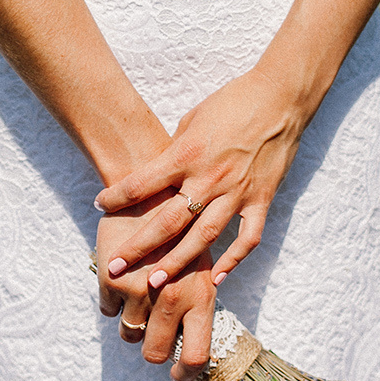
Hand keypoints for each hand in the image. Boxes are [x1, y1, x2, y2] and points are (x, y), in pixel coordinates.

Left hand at [94, 65, 307, 289]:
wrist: (280, 98)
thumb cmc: (233, 101)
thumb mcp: (193, 119)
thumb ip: (176, 150)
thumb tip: (159, 172)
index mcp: (188, 154)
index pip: (142, 183)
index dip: (117, 196)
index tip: (99, 205)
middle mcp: (209, 178)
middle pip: (167, 221)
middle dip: (138, 246)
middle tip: (115, 266)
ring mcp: (237, 192)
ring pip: (203, 237)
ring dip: (177, 262)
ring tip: (155, 282)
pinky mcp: (261, 199)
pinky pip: (247, 238)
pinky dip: (233, 260)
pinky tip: (215, 278)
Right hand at [95, 196, 215, 380]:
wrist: (151, 186)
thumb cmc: (183, 222)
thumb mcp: (202, 260)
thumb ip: (198, 296)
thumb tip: (193, 336)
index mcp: (201, 296)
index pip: (198, 355)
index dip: (186, 374)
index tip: (178, 375)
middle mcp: (172, 298)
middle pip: (155, 353)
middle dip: (152, 352)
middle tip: (151, 344)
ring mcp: (140, 291)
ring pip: (129, 333)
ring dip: (131, 325)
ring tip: (135, 305)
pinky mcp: (112, 280)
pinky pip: (108, 310)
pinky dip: (112, 301)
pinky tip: (120, 280)